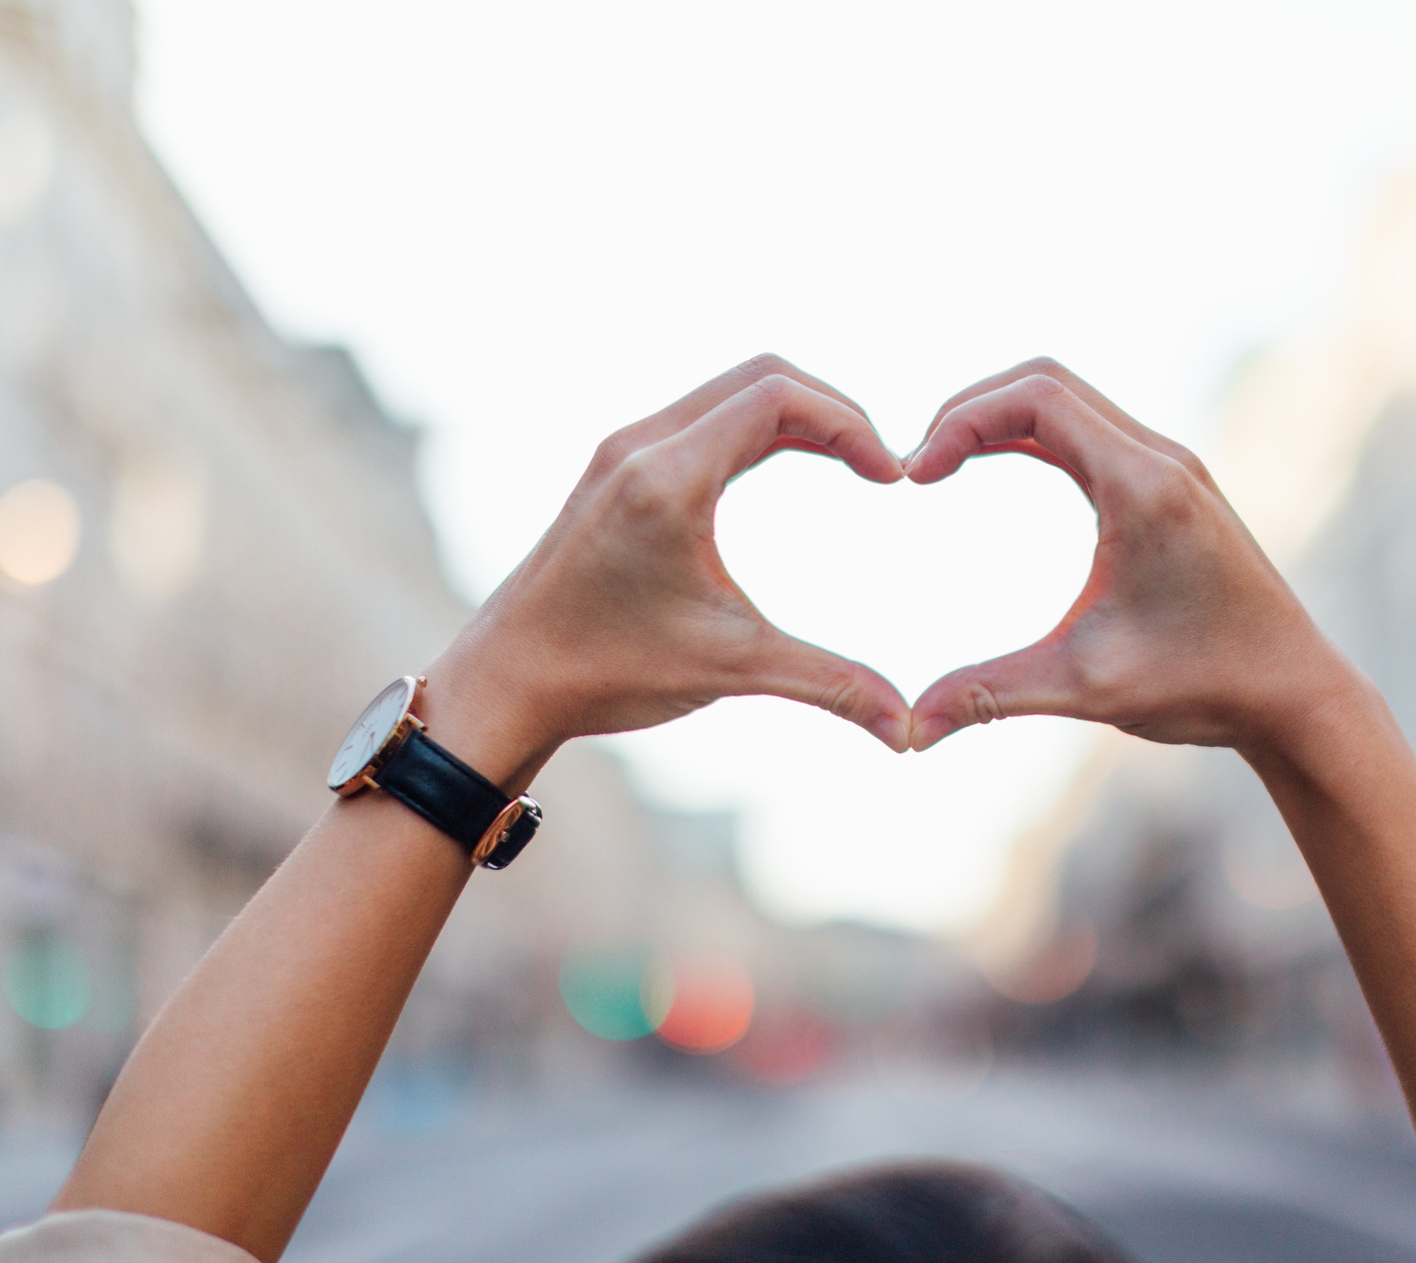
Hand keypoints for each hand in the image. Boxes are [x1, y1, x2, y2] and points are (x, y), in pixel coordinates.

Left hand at [423, 356, 912, 790]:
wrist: (506, 681)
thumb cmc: (607, 672)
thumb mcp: (730, 669)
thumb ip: (829, 686)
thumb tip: (909, 732)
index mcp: (668, 477)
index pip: (779, 398)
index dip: (852, 426)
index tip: (892, 478)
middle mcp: (641, 444)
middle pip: (763, 376)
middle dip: (835, 412)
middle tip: (880, 465)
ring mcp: (623, 450)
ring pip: (730, 391)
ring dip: (797, 414)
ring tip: (849, 462)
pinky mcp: (614, 467)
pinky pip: (703, 416)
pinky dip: (758, 426)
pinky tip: (788, 465)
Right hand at [903, 358, 1356, 755]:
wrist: (1294, 694)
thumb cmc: (1204, 686)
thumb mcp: (1086, 687)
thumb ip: (990, 694)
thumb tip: (910, 731)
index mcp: (1142, 486)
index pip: (1037, 398)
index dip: (962, 420)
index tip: (915, 475)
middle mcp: (1161, 459)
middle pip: (1046, 381)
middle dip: (970, 409)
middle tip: (919, 463)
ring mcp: (1171, 467)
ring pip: (1069, 399)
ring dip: (1000, 416)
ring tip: (942, 462)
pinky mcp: (1172, 486)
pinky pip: (1090, 431)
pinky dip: (1033, 435)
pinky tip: (992, 466)